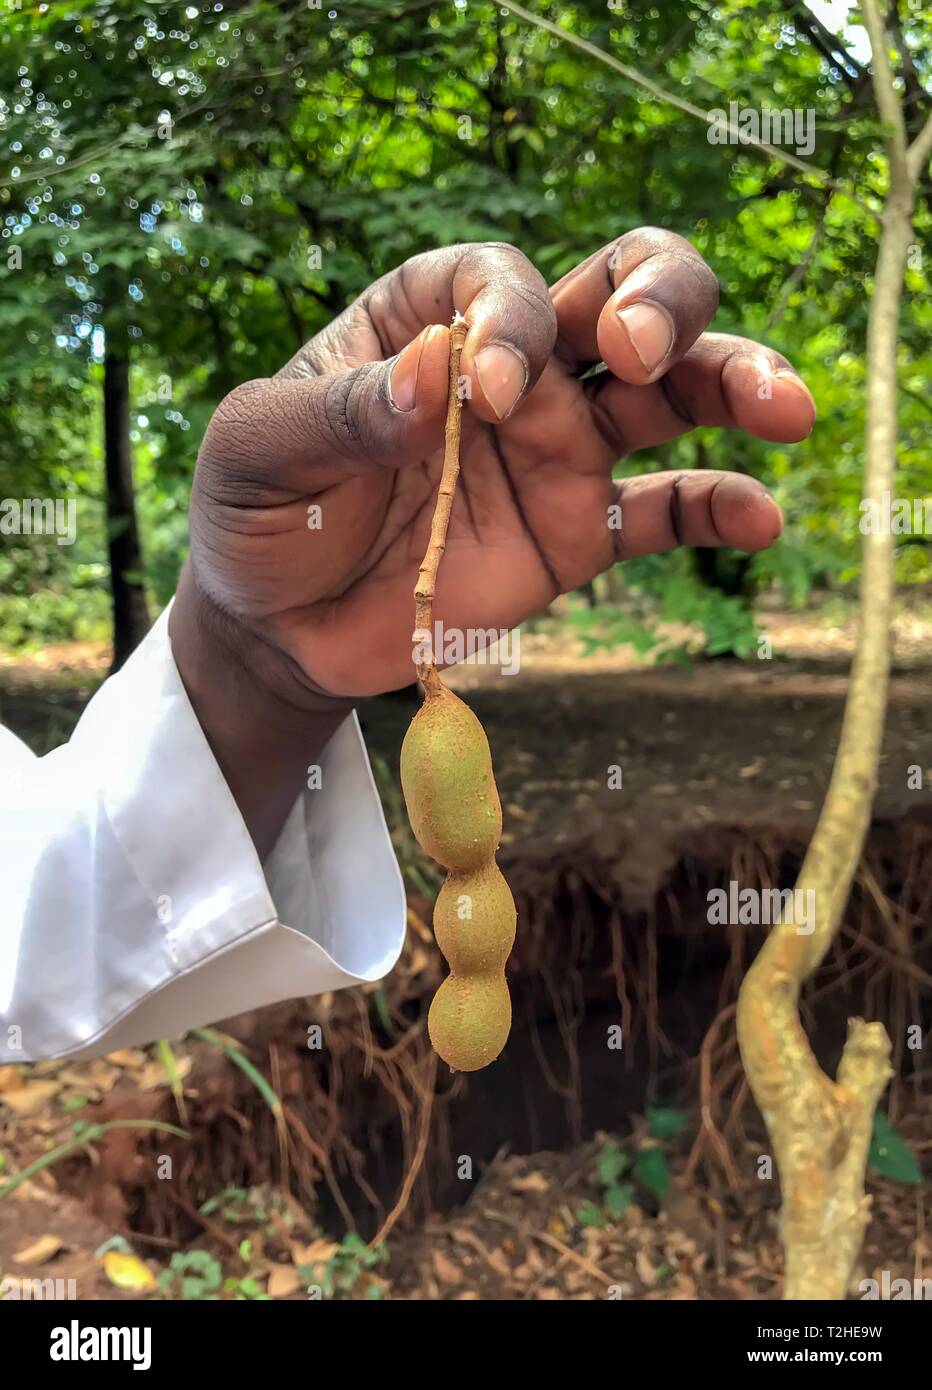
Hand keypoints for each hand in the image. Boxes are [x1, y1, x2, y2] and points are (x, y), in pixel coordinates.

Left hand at [183, 232, 813, 702]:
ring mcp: (555, 449)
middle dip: (659, 302)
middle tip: (644, 355)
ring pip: (669, 391)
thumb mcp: (258, 451)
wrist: (282, 632)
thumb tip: (439, 372)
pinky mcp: (578, 531)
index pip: (502, 283)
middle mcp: (510, 371)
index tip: (479, 394)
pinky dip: (719, 508)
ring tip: (784, 406)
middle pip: (621, 294)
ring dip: (732, 381)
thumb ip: (339, 410)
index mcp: (426, 318)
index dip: (511, 320)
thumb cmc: (260, 521)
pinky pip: (664, 509)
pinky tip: (762, 516)